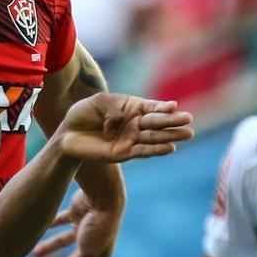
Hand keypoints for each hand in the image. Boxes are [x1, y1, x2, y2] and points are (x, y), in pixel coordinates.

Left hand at [33, 190, 116, 256]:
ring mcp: (85, 226)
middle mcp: (94, 241)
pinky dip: (51, 225)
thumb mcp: (88, 251)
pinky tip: (39, 229)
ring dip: (51, 246)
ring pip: (64, 240)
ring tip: (35, 254)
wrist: (103, 196)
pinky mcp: (77, 212)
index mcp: (101, 254)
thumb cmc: (99, 226)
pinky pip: (61, 220)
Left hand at [57, 93, 193, 163]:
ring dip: (170, 136)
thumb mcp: (99, 102)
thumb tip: (130, 119)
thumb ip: (117, 108)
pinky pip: (143, 151)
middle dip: (173, 121)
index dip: (162, 107)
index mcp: (130, 108)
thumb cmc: (83, 114)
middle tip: (189, 120)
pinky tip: (170, 148)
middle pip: (156, 122)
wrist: (67, 134)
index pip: (150, 107)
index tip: (174, 106)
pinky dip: (156, 149)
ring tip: (188, 134)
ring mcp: (130, 139)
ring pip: (153, 137)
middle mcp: (134, 124)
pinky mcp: (123, 153)